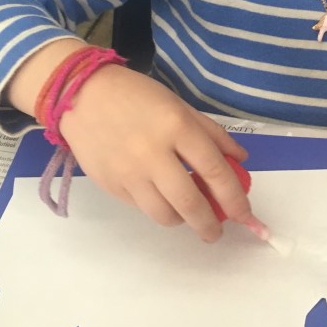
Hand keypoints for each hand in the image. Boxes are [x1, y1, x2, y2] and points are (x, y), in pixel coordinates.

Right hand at [58, 65, 256, 240]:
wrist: (82, 95)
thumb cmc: (138, 97)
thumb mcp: (181, 106)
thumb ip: (213, 135)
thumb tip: (240, 161)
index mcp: (177, 127)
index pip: (215, 172)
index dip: (235, 199)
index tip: (245, 216)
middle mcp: (153, 154)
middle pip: (190, 203)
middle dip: (210, 225)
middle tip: (216, 231)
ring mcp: (129, 173)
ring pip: (165, 215)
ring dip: (183, 220)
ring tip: (188, 213)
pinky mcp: (110, 186)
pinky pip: (142, 208)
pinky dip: (158, 208)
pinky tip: (161, 196)